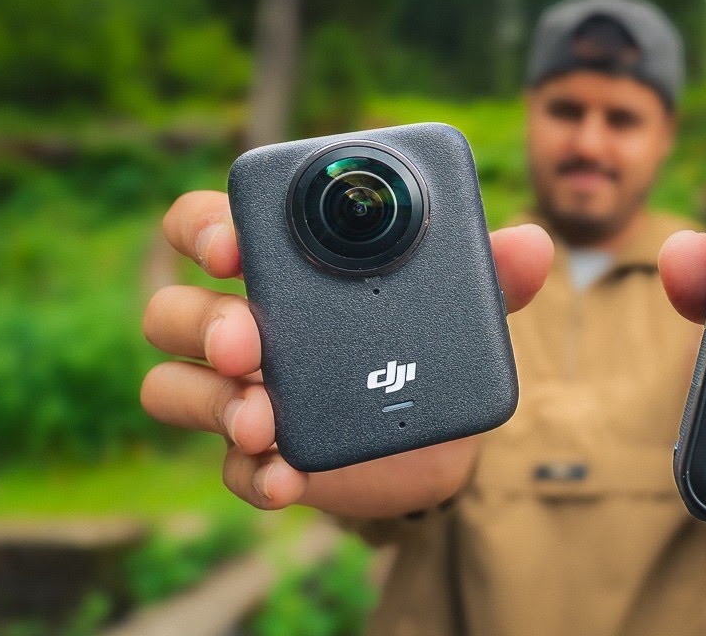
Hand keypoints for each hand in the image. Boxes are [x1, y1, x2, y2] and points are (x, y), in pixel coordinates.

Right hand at [141, 191, 552, 517]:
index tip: (233, 248)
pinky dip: (253, 472)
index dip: (204, 230)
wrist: (439, 431)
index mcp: (281, 266)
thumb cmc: (425, 339)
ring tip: (262, 418)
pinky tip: (286, 477)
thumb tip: (532, 242)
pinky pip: (228, 465)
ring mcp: (244, 391)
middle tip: (249, 343)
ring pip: (173, 387)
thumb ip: (490, 272)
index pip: (205, 227)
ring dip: (212, 401)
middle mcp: (245, 322)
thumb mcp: (458, 303)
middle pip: (172, 310)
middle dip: (203, 323)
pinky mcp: (261, 454)